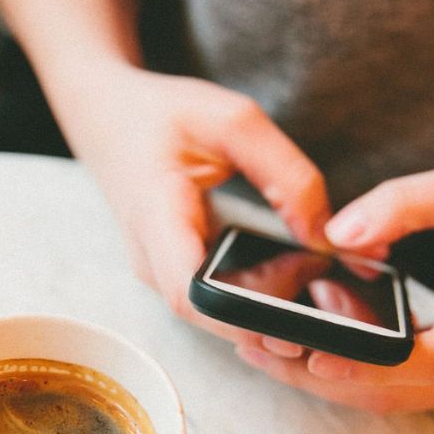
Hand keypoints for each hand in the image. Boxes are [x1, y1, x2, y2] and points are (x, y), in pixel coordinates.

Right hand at [53, 63, 329, 343]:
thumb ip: (286, 175)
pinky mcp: (173, 276)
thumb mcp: (234, 121)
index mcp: (156, 216)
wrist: (109, 119)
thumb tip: (324, 237)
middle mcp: (151, 259)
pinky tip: (289, 276)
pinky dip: (255, 298)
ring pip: (216, 317)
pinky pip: (216, 304)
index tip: (296, 309)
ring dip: (267, 309)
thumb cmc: (164, 116)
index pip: (191, 294)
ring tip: (310, 278)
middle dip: (271, 316)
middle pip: (211, 317)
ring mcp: (159, 274)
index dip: (244, 317)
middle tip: (321, 287)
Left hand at [237, 158, 433, 412]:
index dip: (373, 360)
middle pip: (397, 390)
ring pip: (390, 399)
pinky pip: (397, 390)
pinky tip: (300, 350)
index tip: (316, 355)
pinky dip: (347, 375)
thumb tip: (339, 231)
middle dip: (322, 374)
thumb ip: (412, 202)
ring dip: (325, 381)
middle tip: (256, 346)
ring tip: (260, 349)